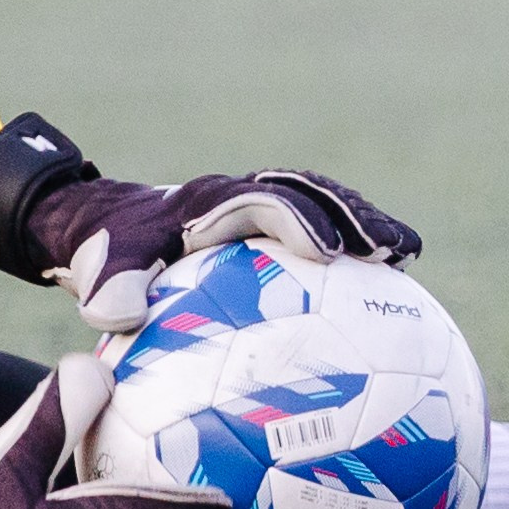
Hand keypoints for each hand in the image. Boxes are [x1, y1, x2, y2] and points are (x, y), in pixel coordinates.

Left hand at [0, 115, 422, 330]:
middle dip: (349, 214)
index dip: (293, 221)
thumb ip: (111, 284)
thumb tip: (112, 316)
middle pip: (305, 192)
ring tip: (407, 252)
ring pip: (321, 201)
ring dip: (363, 221)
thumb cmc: (106, 246)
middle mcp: (238, 194)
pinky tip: (390, 283)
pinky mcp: (269, 225)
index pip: (256, 202)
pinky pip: (317, 227)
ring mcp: (257, 204)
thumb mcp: (100, 263)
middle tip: (393, 247)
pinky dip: (353, 245)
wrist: (102, 221)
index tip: (325, 253)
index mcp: (205, 200)